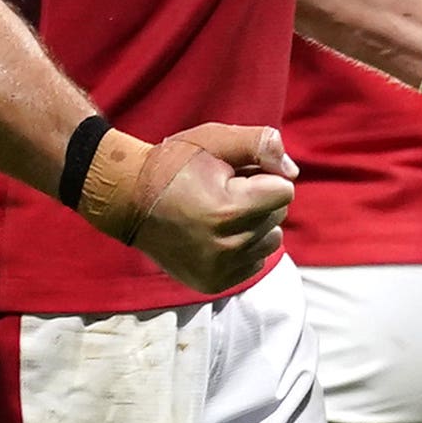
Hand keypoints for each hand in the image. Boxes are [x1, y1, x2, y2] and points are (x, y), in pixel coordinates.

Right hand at [100, 121, 295, 290]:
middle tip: (221, 192)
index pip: (285, 192)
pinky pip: (254, 262)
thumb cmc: (173, 164)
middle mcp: (227, 246)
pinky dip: (243, 247)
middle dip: (258, 200)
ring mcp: (219, 269)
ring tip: (220, 213)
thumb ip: (260, 144)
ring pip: (270, 241)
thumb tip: (292, 171)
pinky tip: (215, 234)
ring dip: (255, 225)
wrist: (128, 200)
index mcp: (229, 211)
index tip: (233, 176)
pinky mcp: (212, 283)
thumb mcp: (214, 139)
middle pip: (278, 217)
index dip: (263, 177)